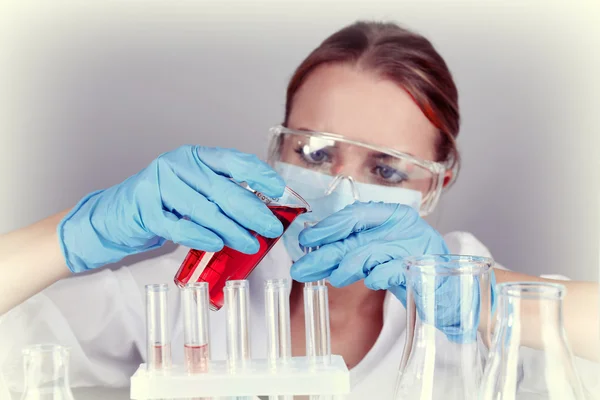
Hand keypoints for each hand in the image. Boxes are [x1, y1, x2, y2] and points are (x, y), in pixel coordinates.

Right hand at [58, 146, 285, 272]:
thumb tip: (264, 211)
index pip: (234, 160)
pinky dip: (200, 237)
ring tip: (251, 244)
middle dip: (252, 211)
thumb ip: (223, 193)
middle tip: (271, 228)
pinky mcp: (145, 210)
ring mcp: (159, 185)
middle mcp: (178, 165)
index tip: (280, 192)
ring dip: (231, 230)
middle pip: (223, 189)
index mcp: (195, 156)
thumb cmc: (164, 202)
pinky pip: (178, 226)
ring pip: (204, 210)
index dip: (260, 176)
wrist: (116, 213)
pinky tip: (217, 245)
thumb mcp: (195, 188)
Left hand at [291, 201, 492, 342]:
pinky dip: (376, 277)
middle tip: (302, 268)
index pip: (355, 214)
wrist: (448, 292)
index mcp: (394, 215)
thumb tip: (314, 251)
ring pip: (370, 253)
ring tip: (332, 279)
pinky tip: (368, 282)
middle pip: (356, 237)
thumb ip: (353, 248)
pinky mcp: (424, 269)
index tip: (306, 240)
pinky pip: (391, 270)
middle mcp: (406, 226)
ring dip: (345, 268)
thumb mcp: (380, 253)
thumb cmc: (410, 268)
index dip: (329, 227)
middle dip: (325, 254)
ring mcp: (416, 246)